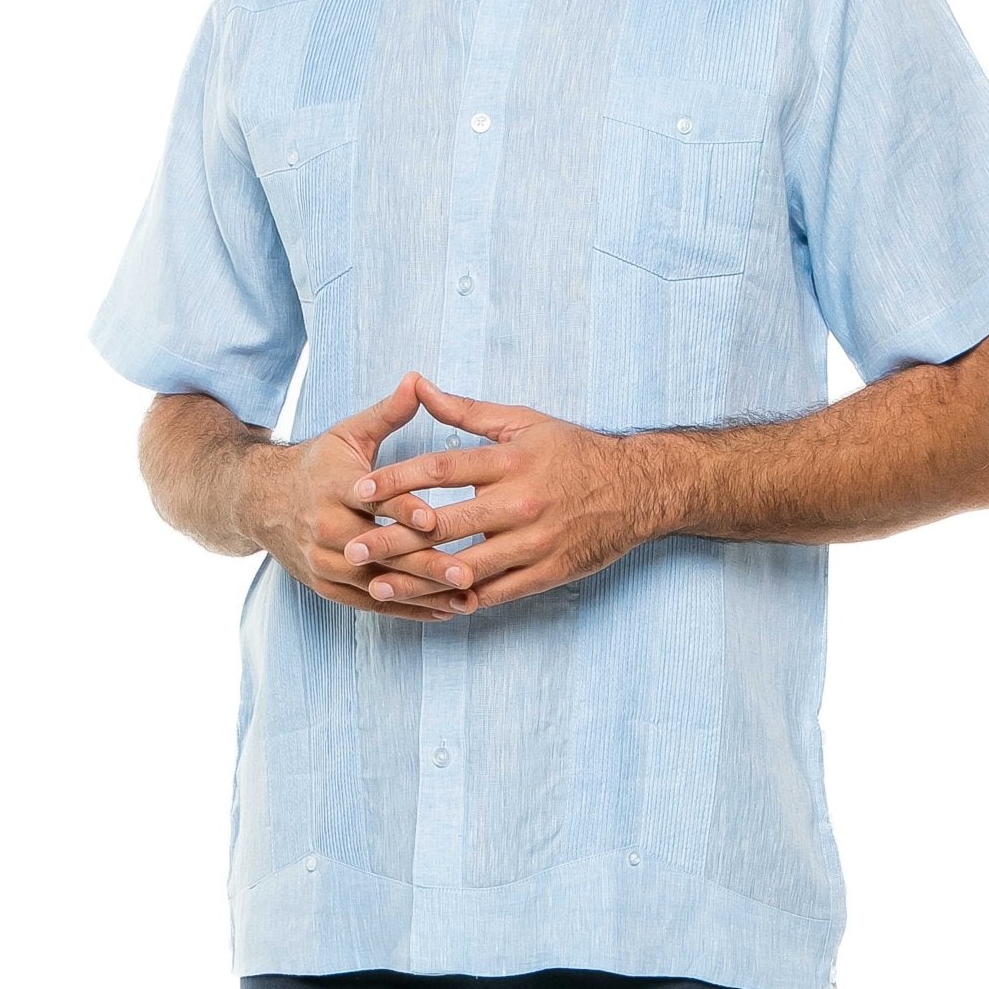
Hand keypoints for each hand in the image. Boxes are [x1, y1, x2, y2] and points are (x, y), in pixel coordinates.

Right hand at [243, 372, 479, 620]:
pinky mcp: (327, 587)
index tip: (433, 519)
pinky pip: (372, 604)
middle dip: (425, 562)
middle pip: (381, 550)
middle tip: (467, 569)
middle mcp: (327, 530)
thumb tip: (417, 380)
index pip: (374, 502)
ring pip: (379, 584)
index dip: (403, 510)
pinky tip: (445, 611)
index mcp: (335, 488)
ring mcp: (325, 563)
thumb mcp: (348, 434)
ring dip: (423, 593)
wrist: (259, 502)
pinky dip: (409, 609)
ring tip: (468, 597)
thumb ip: (388, 412)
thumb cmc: (316, 464)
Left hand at [342, 374, 650, 612]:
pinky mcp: (549, 571)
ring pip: (465, 566)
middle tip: (351, 548)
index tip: (358, 490)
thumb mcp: (523, 421)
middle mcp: (520, 502)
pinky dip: (463, 598)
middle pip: (444, 523)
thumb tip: (418, 384)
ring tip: (378, 586)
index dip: (396, 480)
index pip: (441, 468)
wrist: (638, 489)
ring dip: (418, 579)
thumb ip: (466, 410)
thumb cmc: (574, 452)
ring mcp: (535, 541)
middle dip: (392, 538)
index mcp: (510, 461)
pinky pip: (498, 591)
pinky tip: (431, 604)